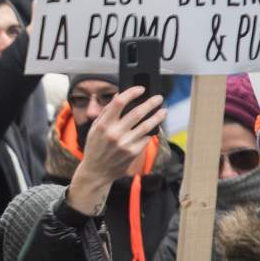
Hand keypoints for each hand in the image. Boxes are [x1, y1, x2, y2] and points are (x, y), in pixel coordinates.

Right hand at [66, 87, 164, 215]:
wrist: (96, 171)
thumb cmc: (95, 146)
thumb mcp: (95, 127)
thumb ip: (107, 111)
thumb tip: (120, 95)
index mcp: (103, 124)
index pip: (119, 102)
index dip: (132, 93)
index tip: (141, 89)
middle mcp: (114, 133)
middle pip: (137, 112)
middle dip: (151, 103)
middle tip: (159, 98)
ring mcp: (125, 144)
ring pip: (147, 126)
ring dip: (157, 117)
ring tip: (163, 111)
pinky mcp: (133, 153)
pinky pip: (146, 138)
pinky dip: (150, 132)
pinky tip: (153, 128)